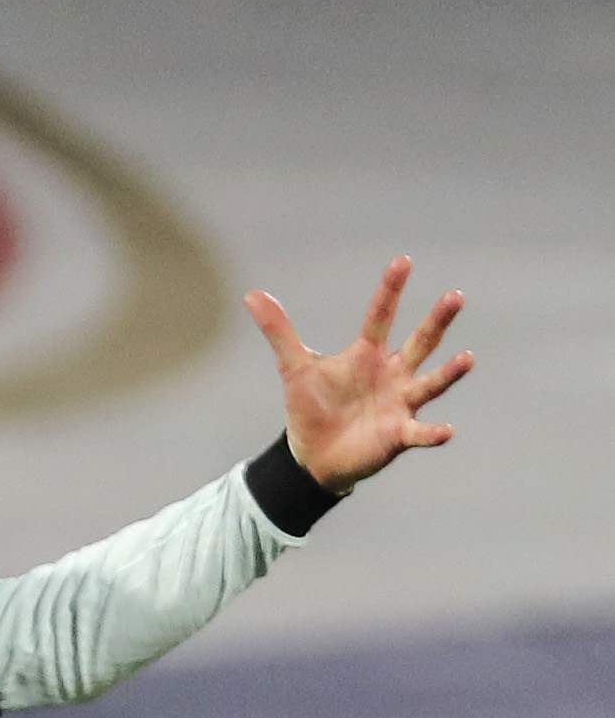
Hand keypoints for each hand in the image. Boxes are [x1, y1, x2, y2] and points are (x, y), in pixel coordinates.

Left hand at [245, 257, 471, 493]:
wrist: (312, 455)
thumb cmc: (311, 407)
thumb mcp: (294, 368)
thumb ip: (279, 332)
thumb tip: (252, 295)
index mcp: (367, 355)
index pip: (380, 316)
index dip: (390, 290)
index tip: (402, 261)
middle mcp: (392, 374)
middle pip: (420, 342)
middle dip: (437, 321)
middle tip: (455, 296)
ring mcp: (400, 403)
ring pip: (430, 383)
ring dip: (449, 372)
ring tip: (467, 358)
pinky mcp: (398, 434)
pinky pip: (419, 433)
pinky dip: (432, 433)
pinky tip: (446, 431)